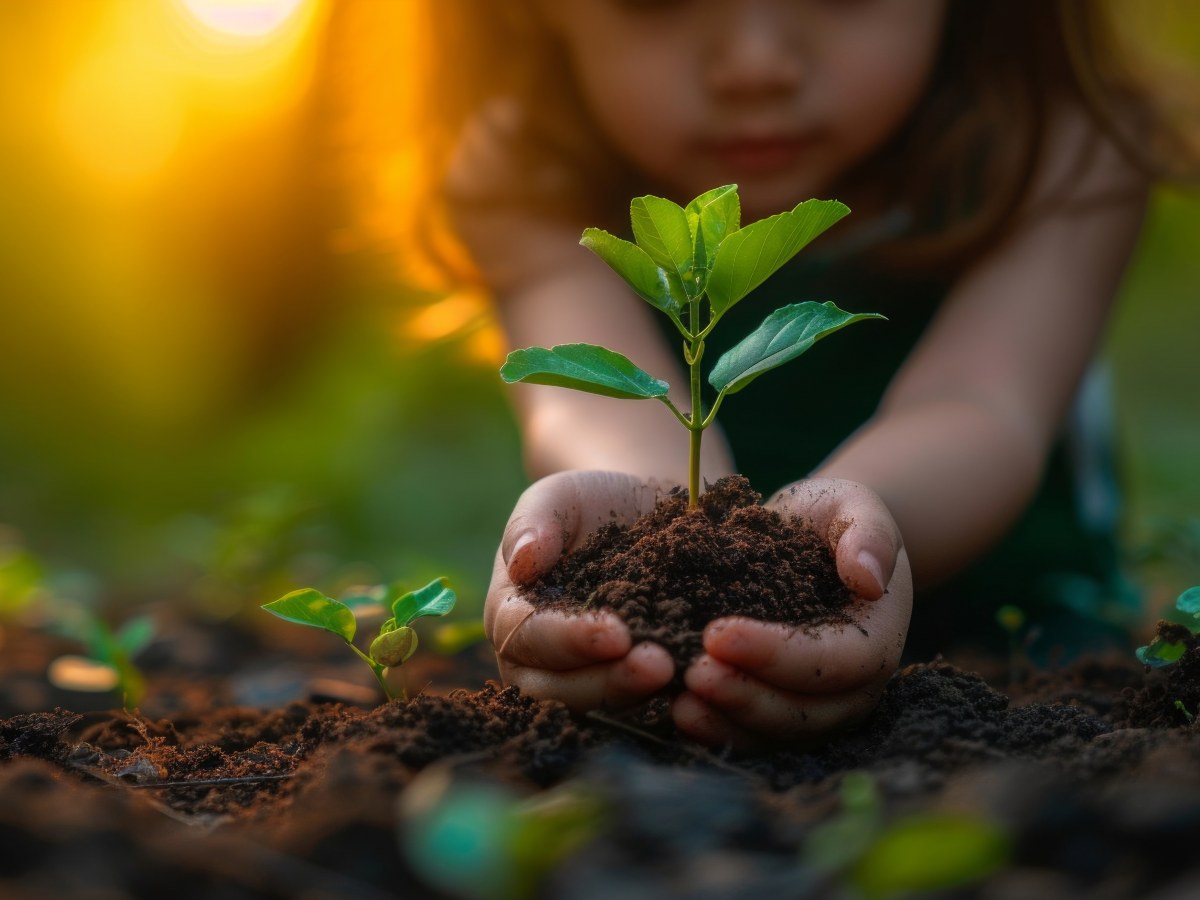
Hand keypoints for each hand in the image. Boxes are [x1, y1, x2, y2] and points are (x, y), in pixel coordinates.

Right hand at [485, 471, 675, 710]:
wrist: (640, 515)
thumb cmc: (591, 504)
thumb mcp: (560, 497)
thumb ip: (532, 522)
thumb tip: (522, 561)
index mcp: (513, 614)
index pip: (526, 637)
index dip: (567, 640)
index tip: (614, 633)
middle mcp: (540, 659)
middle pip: (558, 689)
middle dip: (606, 681)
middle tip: (656, 665)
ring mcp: (584, 676)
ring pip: (598, 704)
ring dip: (636, 694)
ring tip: (677, 672)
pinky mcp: (626, 683)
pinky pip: (638, 704)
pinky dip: (664, 700)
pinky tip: (694, 683)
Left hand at [673, 478, 911, 750]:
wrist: (803, 537)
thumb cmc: (830, 519)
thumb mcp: (853, 506)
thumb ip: (870, 534)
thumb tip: (869, 579)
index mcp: (875, 639)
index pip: (837, 662)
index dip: (780, 654)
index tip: (719, 633)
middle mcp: (851, 688)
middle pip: (805, 712)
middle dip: (745, 696)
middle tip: (692, 673)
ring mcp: (815, 708)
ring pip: (774, 733)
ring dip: (725, 722)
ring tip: (678, 701)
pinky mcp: (777, 713)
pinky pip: (749, 735)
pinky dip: (714, 729)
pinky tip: (674, 710)